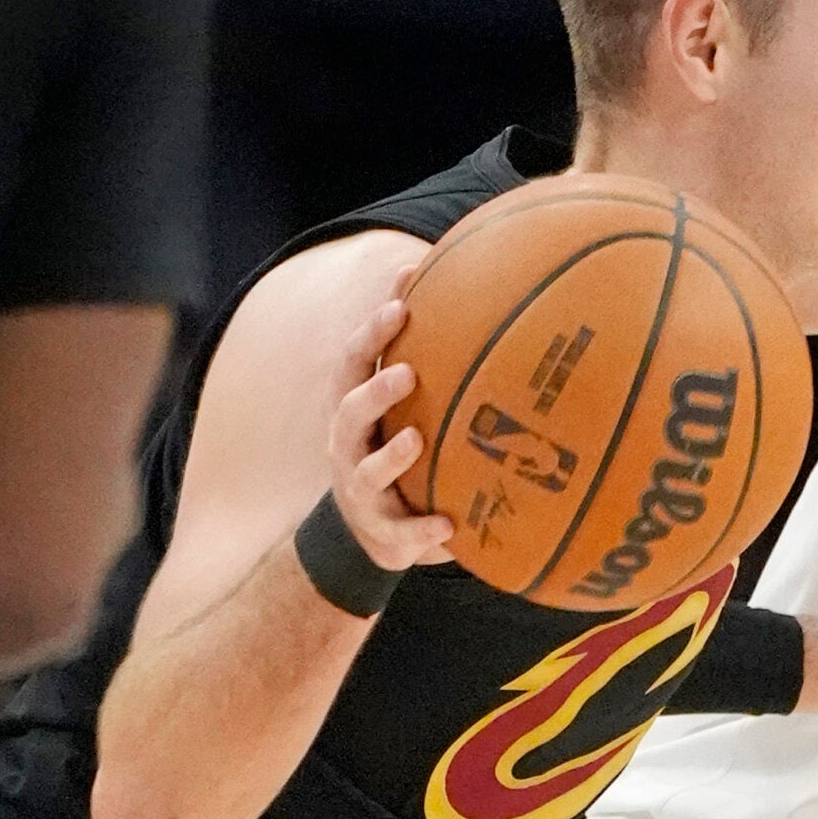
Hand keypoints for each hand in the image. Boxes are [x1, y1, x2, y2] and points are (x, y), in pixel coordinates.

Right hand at [329, 297, 453, 568]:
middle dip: (376, 392)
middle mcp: (350, 447)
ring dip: (389, 456)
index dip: (372, 334)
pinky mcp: (384, 533)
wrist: (378, 532)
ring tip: (415, 439)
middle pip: (349, 412)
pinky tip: (447, 525)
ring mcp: (362, 491)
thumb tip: (468, 285)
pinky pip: (400, 534)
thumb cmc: (399, 451)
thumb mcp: (405, 410)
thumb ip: (427, 364)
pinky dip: (420, 530)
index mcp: (356, 410)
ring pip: (366, 473)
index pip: (353, 364)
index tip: (401, 305)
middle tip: (408, 373)